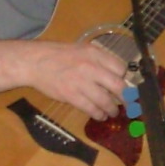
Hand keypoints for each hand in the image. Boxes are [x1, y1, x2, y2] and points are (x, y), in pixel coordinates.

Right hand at [2, 38, 128, 118]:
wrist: (35, 62)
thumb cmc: (59, 56)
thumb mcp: (82, 49)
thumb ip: (99, 60)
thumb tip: (116, 76)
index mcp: (95, 53)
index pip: (120, 68)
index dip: (124, 78)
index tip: (123, 85)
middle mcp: (91, 67)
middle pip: (118, 86)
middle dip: (126, 98)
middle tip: (129, 105)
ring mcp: (81, 82)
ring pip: (106, 101)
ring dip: (112, 110)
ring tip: (112, 112)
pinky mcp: (71, 96)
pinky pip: (91, 109)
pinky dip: (98, 114)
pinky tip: (100, 115)